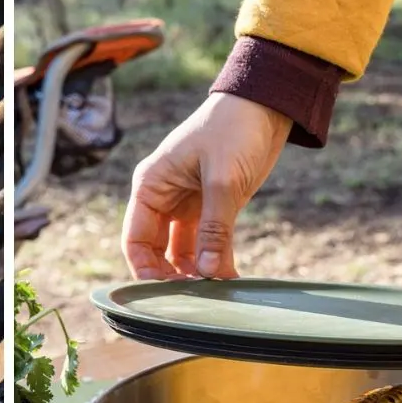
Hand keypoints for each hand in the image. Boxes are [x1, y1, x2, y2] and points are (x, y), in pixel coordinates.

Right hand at [121, 93, 291, 278]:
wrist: (266, 104)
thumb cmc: (234, 129)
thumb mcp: (223, 180)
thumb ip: (214, 229)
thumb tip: (207, 274)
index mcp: (151, 185)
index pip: (135, 240)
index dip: (145, 270)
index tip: (165, 295)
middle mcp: (163, 197)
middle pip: (155, 251)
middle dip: (171, 276)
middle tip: (193, 298)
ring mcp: (186, 204)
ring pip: (180, 251)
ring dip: (195, 272)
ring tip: (213, 292)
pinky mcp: (211, 207)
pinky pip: (206, 243)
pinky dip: (214, 261)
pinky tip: (228, 278)